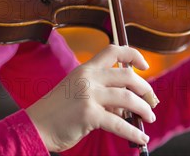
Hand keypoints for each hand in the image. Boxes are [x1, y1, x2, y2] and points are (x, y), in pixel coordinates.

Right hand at [25, 45, 155, 152]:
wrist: (36, 125)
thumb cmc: (59, 111)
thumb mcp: (80, 93)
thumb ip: (103, 94)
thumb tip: (128, 106)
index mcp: (86, 68)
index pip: (114, 51)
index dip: (133, 55)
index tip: (144, 66)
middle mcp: (88, 78)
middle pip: (127, 76)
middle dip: (145, 89)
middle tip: (152, 100)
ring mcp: (89, 95)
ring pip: (128, 99)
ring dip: (144, 109)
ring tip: (150, 118)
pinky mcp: (89, 115)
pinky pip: (119, 124)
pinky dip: (134, 132)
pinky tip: (141, 137)